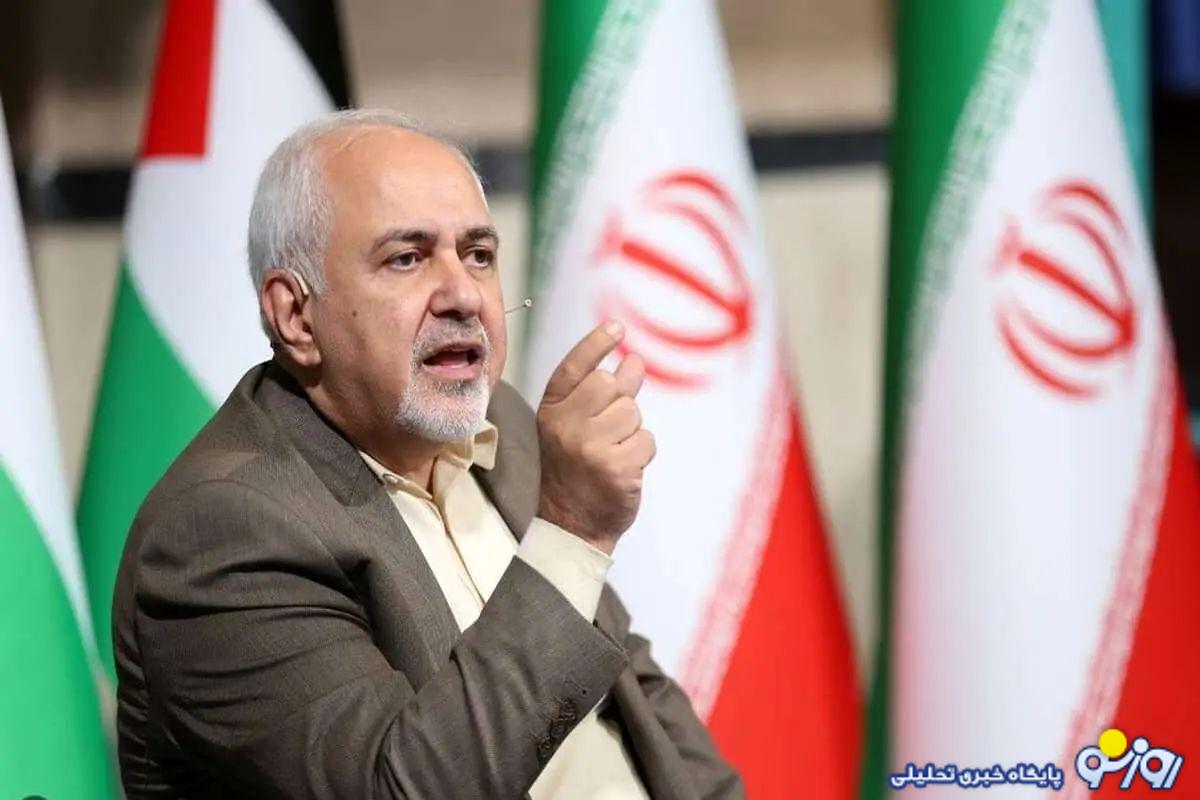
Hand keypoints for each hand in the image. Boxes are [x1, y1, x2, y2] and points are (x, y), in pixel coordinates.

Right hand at [536, 321, 655, 554]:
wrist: (571, 524)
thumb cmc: (575, 470)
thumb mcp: (573, 427)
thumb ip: (599, 394)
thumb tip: (634, 360)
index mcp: (551, 411)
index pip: (575, 367)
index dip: (596, 344)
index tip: (617, 326)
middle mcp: (565, 425)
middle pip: (611, 385)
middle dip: (621, 401)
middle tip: (611, 428)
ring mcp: (589, 446)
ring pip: (632, 413)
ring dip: (632, 432)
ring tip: (613, 454)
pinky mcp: (614, 467)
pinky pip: (646, 441)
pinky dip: (642, 454)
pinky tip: (623, 469)